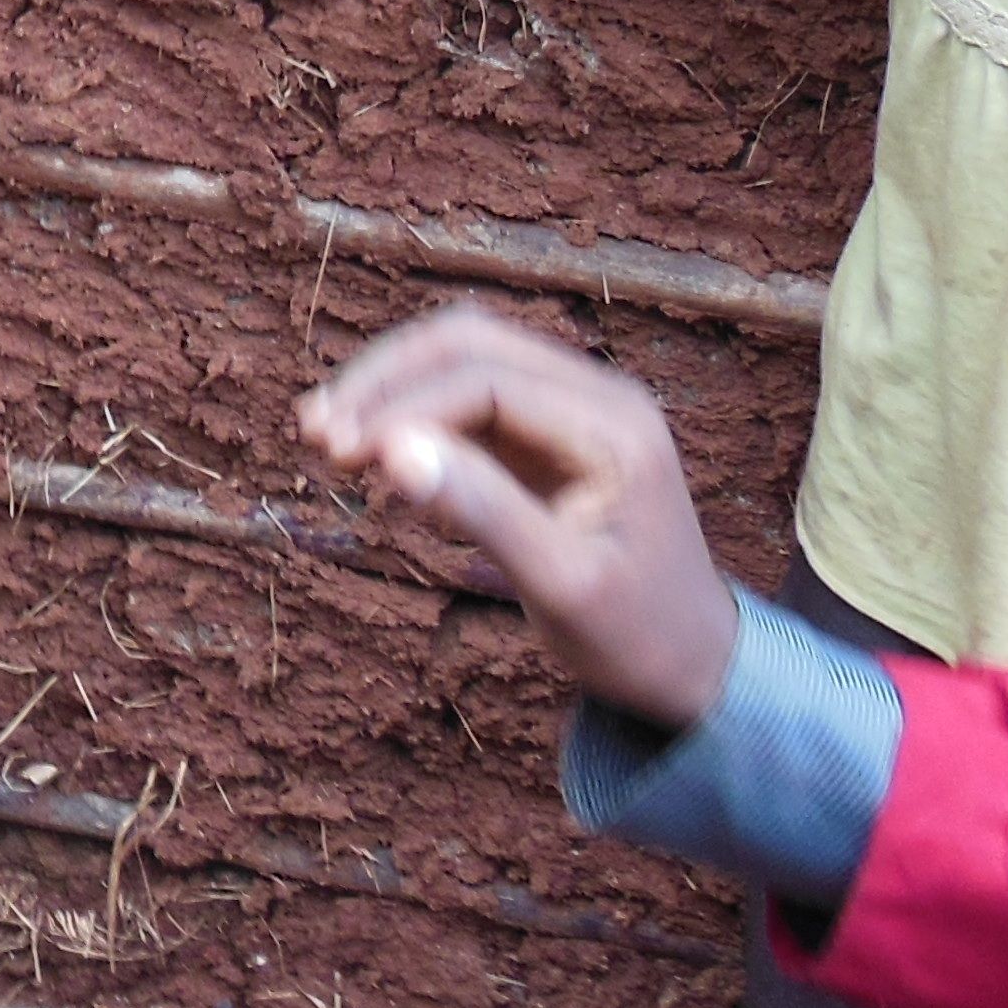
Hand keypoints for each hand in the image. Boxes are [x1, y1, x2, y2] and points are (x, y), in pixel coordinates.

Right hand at [297, 306, 739, 731]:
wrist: (692, 664)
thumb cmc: (636, 635)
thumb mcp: (561, 586)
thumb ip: (483, 512)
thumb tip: (392, 452)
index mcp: (612, 425)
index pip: (485, 379)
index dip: (403, 407)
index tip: (339, 455)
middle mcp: (596, 396)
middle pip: (468, 342)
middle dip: (384, 380)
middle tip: (315, 433)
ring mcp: (571, 409)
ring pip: (461, 359)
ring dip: (390, 388)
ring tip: (323, 435)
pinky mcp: (546, 434)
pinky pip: (468, 399)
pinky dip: (411, 415)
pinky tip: (368, 451)